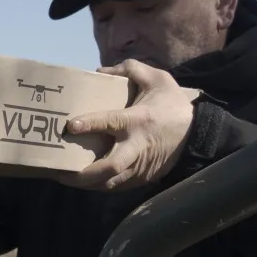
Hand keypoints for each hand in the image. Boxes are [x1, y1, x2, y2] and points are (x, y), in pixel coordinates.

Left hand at [61, 60, 196, 192]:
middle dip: (84, 173)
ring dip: (85, 184)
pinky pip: (115, 187)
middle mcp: (136, 146)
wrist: (196, 134)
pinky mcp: (141, 178)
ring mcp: (139, 166)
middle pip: (110, 166)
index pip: (111, 123)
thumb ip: (131, 70)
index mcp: (138, 120)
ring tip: (62, 178)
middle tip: (59, 172)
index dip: (90, 124)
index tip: (70, 126)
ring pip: (109, 183)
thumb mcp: (158, 79)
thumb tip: (101, 71)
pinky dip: (97, 186)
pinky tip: (81, 182)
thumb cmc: (172, 105)